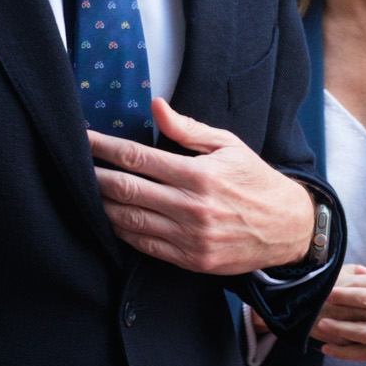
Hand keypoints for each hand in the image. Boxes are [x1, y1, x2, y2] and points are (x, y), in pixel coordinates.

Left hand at [89, 98, 317, 275]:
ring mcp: (190, 237)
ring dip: (103, 206)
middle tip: (77, 167)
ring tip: (90, 192)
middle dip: (96, 177)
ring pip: (129, 221)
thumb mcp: (228, 146)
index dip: (105, 148)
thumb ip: (188, 129)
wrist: (288, 228)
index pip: (138, 158)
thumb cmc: (256, 181)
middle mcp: (191, 207)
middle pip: (126, 190)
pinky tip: (113, 218)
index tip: (85, 140)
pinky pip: (144, 245)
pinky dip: (122, 231)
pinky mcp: (191, 259)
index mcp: (199, 175)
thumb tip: (155, 106)